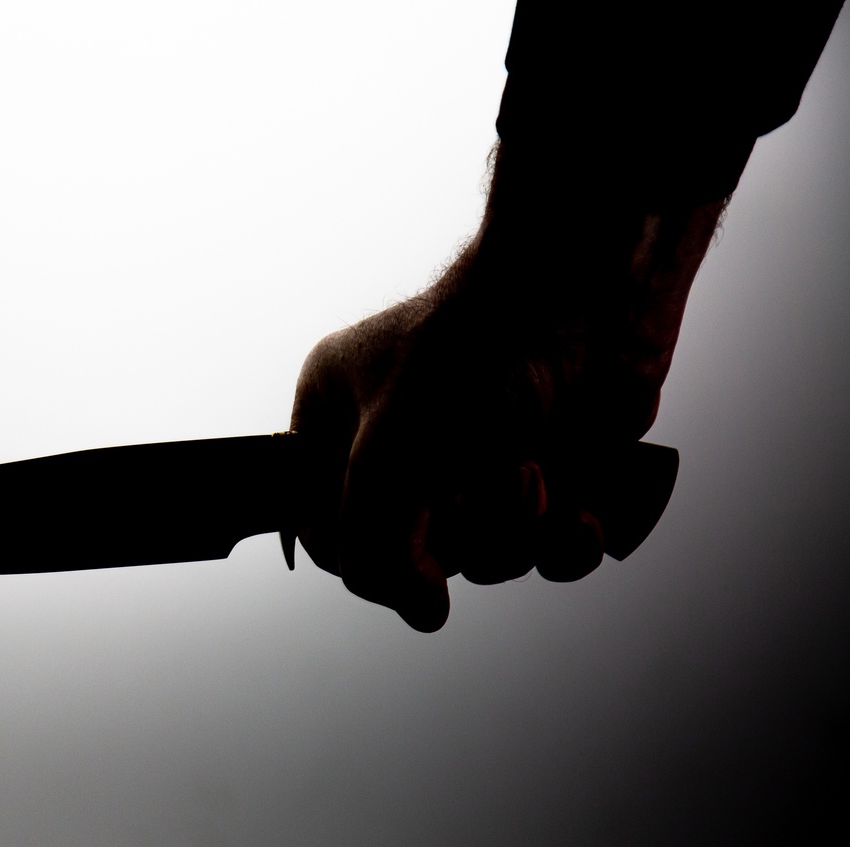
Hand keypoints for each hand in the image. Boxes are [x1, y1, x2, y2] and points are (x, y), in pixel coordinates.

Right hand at [290, 142, 724, 631]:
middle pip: (411, 553)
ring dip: (516, 529)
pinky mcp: (544, 468)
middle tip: (473, 484)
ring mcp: (474, 458)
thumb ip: (374, 547)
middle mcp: (400, 443)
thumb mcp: (389, 454)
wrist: (591, 290)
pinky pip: (547, 548)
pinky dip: (565, 539)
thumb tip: (421, 612)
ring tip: (531, 468)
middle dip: (459, 536)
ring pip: (486, 557)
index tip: (402, 564)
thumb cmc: (473, 346)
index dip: (364, 558)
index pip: (325, 528)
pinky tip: (577, 509)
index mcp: (337, 418)